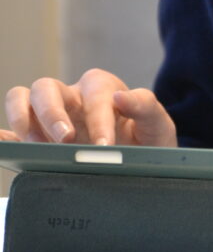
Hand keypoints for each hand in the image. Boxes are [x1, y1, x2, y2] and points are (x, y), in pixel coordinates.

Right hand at [5, 68, 176, 146]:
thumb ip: (146, 107)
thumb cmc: (149, 141)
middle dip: (52, 113)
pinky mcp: (36, 136)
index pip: (95, 94)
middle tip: (64, 140)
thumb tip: (120, 97)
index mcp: (102, 89)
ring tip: (33, 144)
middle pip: (47, 88)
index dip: (99, 118)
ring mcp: (50, 115)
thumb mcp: (158, 126)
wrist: (143, 163)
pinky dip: (4, 136)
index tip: (104, 147)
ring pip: (23, 98)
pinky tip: (4, 146)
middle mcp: (72, 97)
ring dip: (23, 118)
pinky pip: (10, 130)